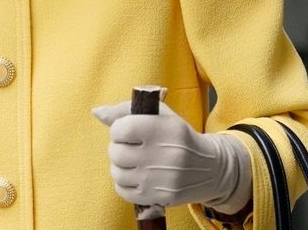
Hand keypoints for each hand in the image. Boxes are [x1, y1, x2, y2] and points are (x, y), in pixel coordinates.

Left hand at [93, 100, 251, 214]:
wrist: (210, 167)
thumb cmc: (180, 137)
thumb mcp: (162, 116)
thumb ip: (128, 110)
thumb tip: (97, 112)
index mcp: (165, 128)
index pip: (121, 128)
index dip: (119, 129)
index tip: (128, 130)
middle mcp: (164, 154)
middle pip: (116, 153)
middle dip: (119, 148)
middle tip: (131, 147)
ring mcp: (161, 178)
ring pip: (117, 173)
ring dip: (121, 167)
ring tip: (135, 162)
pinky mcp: (159, 196)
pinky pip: (123, 191)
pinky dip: (125, 183)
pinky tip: (138, 176)